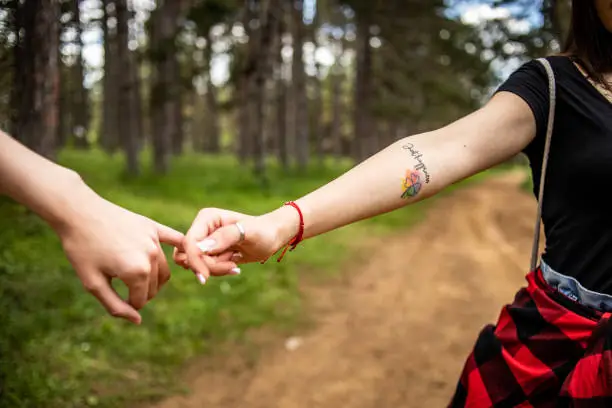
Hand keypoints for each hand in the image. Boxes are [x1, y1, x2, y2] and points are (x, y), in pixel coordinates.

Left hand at [56, 195, 183, 324]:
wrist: (79, 213)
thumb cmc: (81, 249)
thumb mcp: (93, 283)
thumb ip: (115, 305)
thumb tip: (137, 320)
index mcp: (137, 272)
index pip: (142, 300)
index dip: (128, 304)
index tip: (114, 297)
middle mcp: (151, 256)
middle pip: (154, 286)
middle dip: (141, 292)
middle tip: (122, 288)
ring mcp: (154, 240)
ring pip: (164, 269)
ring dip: (153, 279)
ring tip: (136, 277)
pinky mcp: (154, 227)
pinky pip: (176, 241)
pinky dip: (182, 250)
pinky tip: (185, 256)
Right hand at [175, 206, 299, 282]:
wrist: (272, 237)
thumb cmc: (263, 231)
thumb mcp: (249, 232)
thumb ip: (225, 237)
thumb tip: (202, 247)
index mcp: (206, 218)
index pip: (189, 242)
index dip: (194, 260)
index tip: (205, 277)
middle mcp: (202, 228)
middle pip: (190, 256)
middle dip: (210, 266)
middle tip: (233, 264)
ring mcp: (205, 241)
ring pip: (196, 264)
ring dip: (216, 269)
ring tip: (235, 262)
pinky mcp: (209, 252)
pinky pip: (205, 268)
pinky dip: (219, 270)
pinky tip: (235, 266)